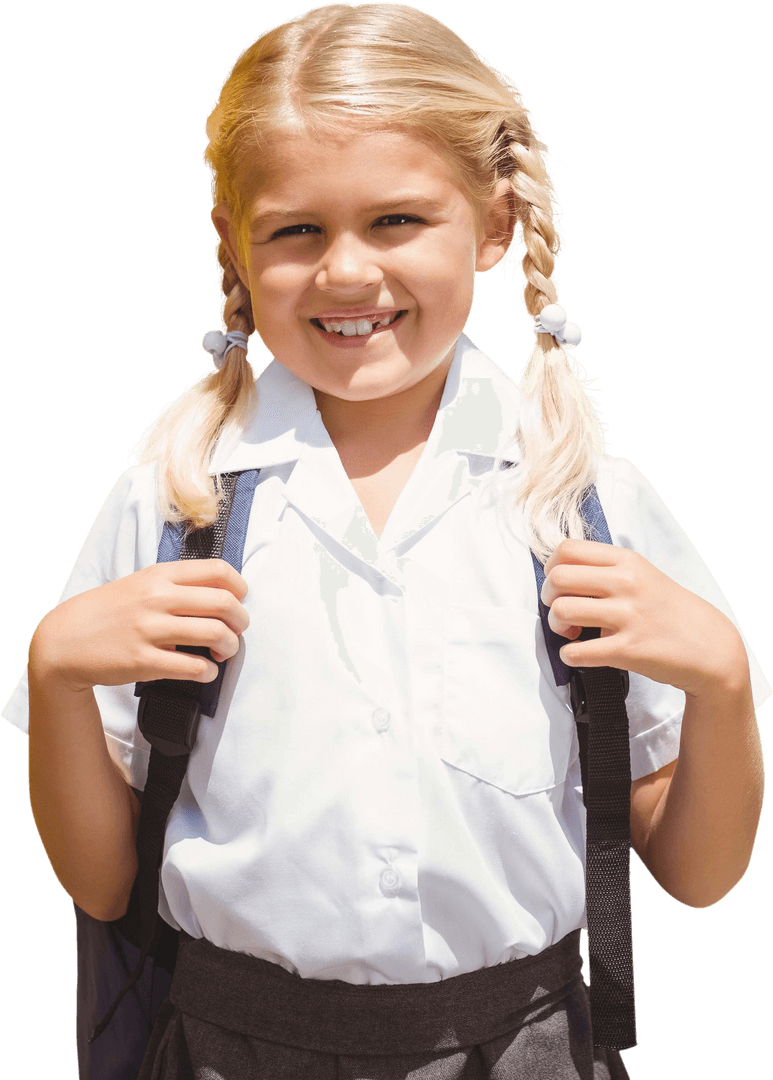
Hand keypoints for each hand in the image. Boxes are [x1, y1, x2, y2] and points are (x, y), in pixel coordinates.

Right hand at [29, 559, 249, 693]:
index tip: (240, 600)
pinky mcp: (143, 661)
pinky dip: (209, 672)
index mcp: (160, 575)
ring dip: (230, 646)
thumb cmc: (110, 611)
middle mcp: (157, 598)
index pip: (218, 570)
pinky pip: (193, 667)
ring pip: (215, 633)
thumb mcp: (142, 582)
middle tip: (237, 631)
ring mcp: (150, 629)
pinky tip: (205, 671)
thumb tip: (222, 595)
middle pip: (224, 603)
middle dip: (241, 620)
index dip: (239, 587)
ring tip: (223, 652)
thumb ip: (178, 585)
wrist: (66, 639)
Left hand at [541, 539, 746, 698]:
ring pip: (562, 610)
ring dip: (556, 625)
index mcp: (627, 562)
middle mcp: (627, 584)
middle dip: (549, 597)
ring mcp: (628, 616)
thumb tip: (561, 576)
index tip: (559, 584)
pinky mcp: (628, 650)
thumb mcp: (643, 575)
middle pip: (558, 578)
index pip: (568, 549)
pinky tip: (579, 653)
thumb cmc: (670, 611)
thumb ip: (606, 571)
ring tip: (572, 631)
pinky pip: (577, 652)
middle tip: (561, 609)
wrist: (709, 646)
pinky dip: (569, 655)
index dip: (552, 567)